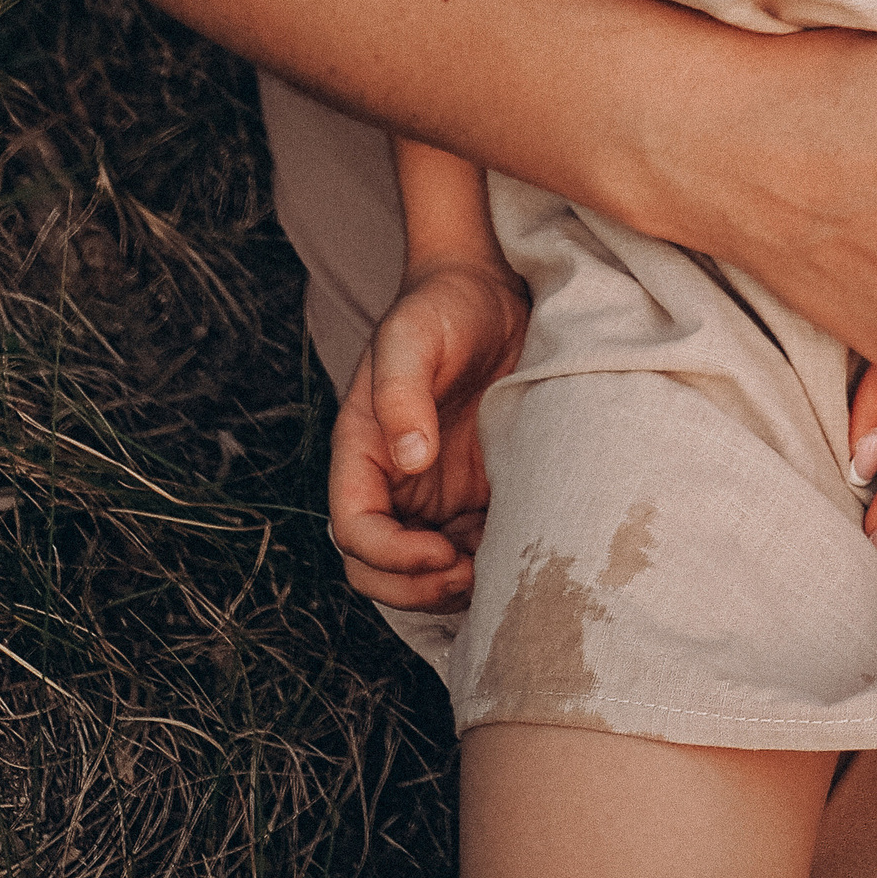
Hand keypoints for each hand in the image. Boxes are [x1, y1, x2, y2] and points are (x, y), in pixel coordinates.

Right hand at [327, 257, 530, 613]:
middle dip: (417, 588)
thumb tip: (409, 460)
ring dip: (452, 586)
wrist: (491, 289)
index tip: (439, 552)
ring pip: (425, 572)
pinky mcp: (476, 491)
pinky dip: (489, 562)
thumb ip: (401, 394)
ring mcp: (435, 492)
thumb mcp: (412, 336)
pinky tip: (521, 543)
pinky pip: (471, 548)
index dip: (390, 557)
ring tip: (499, 566)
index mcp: (364, 451)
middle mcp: (394, 481)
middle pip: (380, 571)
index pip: (355, 531)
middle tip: (468, 573)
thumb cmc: (441, 306)